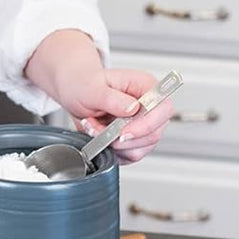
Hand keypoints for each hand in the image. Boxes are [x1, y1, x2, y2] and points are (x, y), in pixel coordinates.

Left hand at [26, 30, 171, 163]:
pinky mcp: (135, 139)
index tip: (122, 132)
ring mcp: (144, 124)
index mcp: (146, 87)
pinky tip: (100, 136)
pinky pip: (131, 155)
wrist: (75, 90)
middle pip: (154, 133)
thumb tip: (132, 108)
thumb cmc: (84, 83)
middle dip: (121, 137)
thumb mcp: (92, 88)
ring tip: (95, 128)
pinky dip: (112, 150)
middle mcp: (150, 106)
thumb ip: (112, 99)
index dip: (146, 125)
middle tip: (98, 128)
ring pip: (142, 148)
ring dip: (113, 144)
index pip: (162, 109)